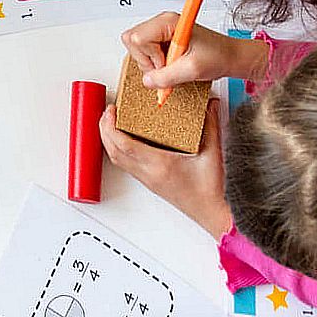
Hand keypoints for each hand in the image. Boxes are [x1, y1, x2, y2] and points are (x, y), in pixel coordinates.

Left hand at [99, 98, 232, 239]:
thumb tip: (210, 105)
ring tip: (111, 123)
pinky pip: (126, 165)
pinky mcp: (150, 182)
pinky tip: (125, 140)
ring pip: (117, 160)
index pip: (125, 145)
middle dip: (104, 130)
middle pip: (114, 152)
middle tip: (107, 113)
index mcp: (160, 165)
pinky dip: (118, 150)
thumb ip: (211, 125)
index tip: (111, 111)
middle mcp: (149, 173)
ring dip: (109, 141)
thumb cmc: (212, 190)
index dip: (112, 126)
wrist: (212, 212)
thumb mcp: (213, 152)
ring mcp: (147, 179)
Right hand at [120, 11, 263, 90]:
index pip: (136, 38)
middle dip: (147, 60)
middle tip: (168, 66)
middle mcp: (161, 23)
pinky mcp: (161, 40)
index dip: (149, 56)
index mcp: (168, 21)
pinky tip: (171, 66)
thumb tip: (147, 81)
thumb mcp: (192, 70)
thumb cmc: (217, 56)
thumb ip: (167, 76)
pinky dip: (155, 65)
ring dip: (151, 64)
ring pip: (136, 50)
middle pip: (132, 42)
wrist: (229, 57)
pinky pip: (144, 54)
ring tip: (173, 66)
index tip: (166, 63)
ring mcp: (160, 31)